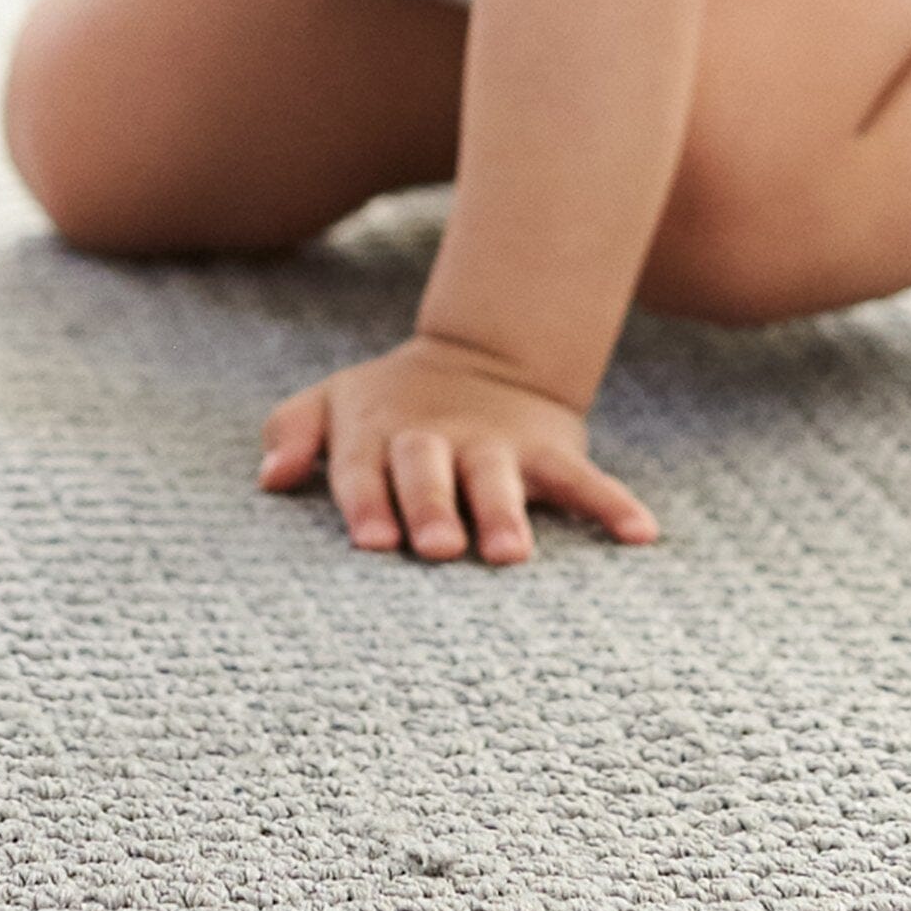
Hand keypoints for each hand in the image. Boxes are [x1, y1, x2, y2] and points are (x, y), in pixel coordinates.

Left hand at [256, 330, 660, 563]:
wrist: (481, 355)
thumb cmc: (390, 407)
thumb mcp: (334, 403)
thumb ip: (294, 432)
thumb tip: (270, 477)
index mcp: (377, 432)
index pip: (364, 469)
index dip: (367, 503)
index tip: (371, 541)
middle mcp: (435, 437)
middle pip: (429, 471)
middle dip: (432, 507)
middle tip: (438, 548)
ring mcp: (495, 443)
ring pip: (499, 477)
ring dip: (505, 512)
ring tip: (511, 555)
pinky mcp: (548, 448)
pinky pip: (584, 478)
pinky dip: (612, 504)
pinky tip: (640, 535)